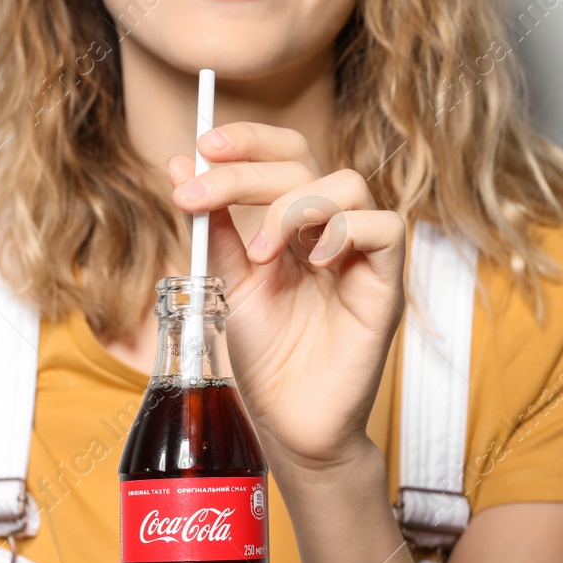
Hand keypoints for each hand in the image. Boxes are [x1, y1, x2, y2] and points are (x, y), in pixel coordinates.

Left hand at [169, 123, 406, 472]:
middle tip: (199, 196)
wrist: (288, 422)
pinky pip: (385, 229)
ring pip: (348, 184)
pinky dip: (345, 231)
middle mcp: (332, 230)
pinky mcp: (386, 287)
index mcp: (295, 224)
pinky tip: (312, 261)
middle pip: (306, 162)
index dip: (250, 140)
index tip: (202, 147)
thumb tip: (176, 165)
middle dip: (247, 172)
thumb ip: (211, 227)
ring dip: (292, 206)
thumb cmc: (264, 355)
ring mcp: (362, 256)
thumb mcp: (226, 281)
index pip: (286, 154)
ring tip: (261, 254)